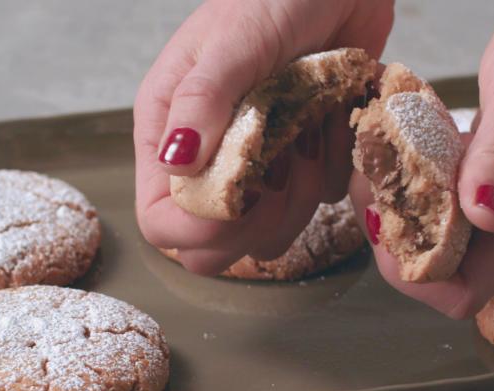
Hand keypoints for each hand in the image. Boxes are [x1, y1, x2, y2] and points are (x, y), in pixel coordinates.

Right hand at [134, 0, 392, 274]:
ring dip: (301, 192)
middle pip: (215, 245)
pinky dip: (332, 168)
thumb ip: (202, 99)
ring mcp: (258, 168)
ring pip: (272, 233)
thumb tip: (177, 165)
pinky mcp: (303, 164)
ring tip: (307, 130)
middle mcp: (210, 162)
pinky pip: (320, 201)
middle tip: (280, 170)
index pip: (161, 220)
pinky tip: (328, 123)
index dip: (197, 229)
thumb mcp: (232, 41)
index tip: (242, 198)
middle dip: (254, 222)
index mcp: (172, 134)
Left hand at [350, 0, 493, 318]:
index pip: (461, 292)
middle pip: (435, 269)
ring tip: (374, 162)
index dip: (413, 277)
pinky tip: (393, 151)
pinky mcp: (484, 174)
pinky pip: (437, 199)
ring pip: (432, 235)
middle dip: (389, 238)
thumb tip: (486, 219)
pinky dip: (406, 183)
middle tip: (369, 183)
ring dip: (393, 209)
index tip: (382, 225)